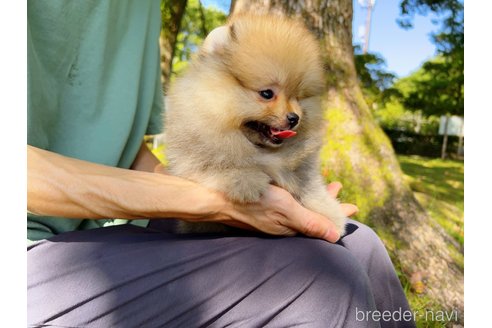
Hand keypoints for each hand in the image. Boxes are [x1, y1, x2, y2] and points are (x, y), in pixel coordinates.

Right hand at [215, 182, 357, 242]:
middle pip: (313, 214)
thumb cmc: (253, 203)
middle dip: (327, 203)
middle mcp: (285, 223)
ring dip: (315, 197)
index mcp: (293, 226)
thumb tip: (334, 237)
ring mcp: (275, 216)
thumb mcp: (285, 209)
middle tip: (339, 191)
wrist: (219, 200)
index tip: (353, 207)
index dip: (337, 215)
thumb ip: (309, 222)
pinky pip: (290, 204)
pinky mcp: (266, 209)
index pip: (322, 224)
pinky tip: (299, 189)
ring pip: (302, 208)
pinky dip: (300, 196)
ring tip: (326, 187)